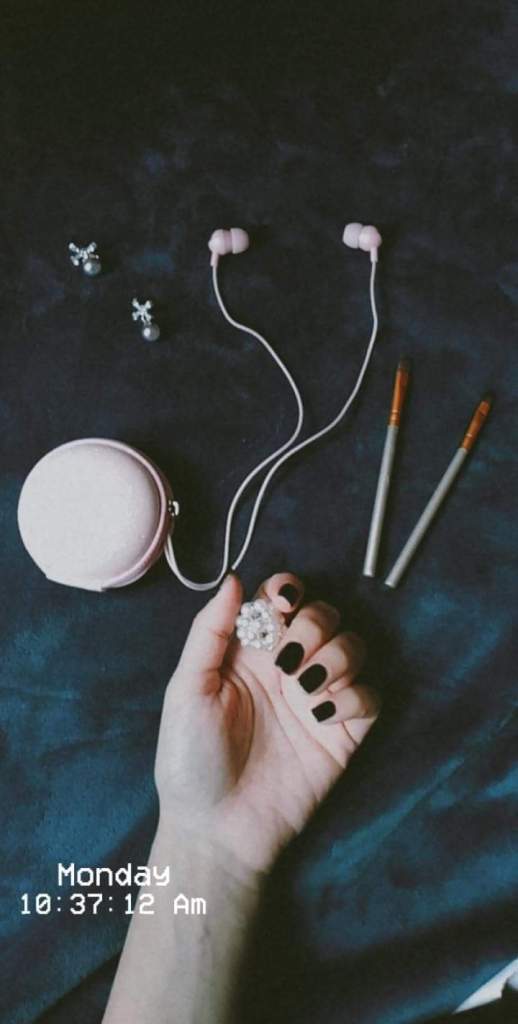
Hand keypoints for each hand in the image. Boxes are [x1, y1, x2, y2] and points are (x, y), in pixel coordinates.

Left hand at [155, 572, 379, 872]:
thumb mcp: (187, 689)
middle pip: (324, 615)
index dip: (289, 589)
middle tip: (289, 662)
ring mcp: (317, 700)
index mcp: (249, 651)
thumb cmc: (190, 759)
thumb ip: (210, 631)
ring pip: (354, 648)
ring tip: (306, 690)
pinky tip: (323, 718)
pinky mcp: (343, 734)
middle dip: (314, 626)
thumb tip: (235, 579)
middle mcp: (287, 668)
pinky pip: (371, 697)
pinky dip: (355, 697)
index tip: (283, 604)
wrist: (216, 829)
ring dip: (337, 657)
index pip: (281, 599)